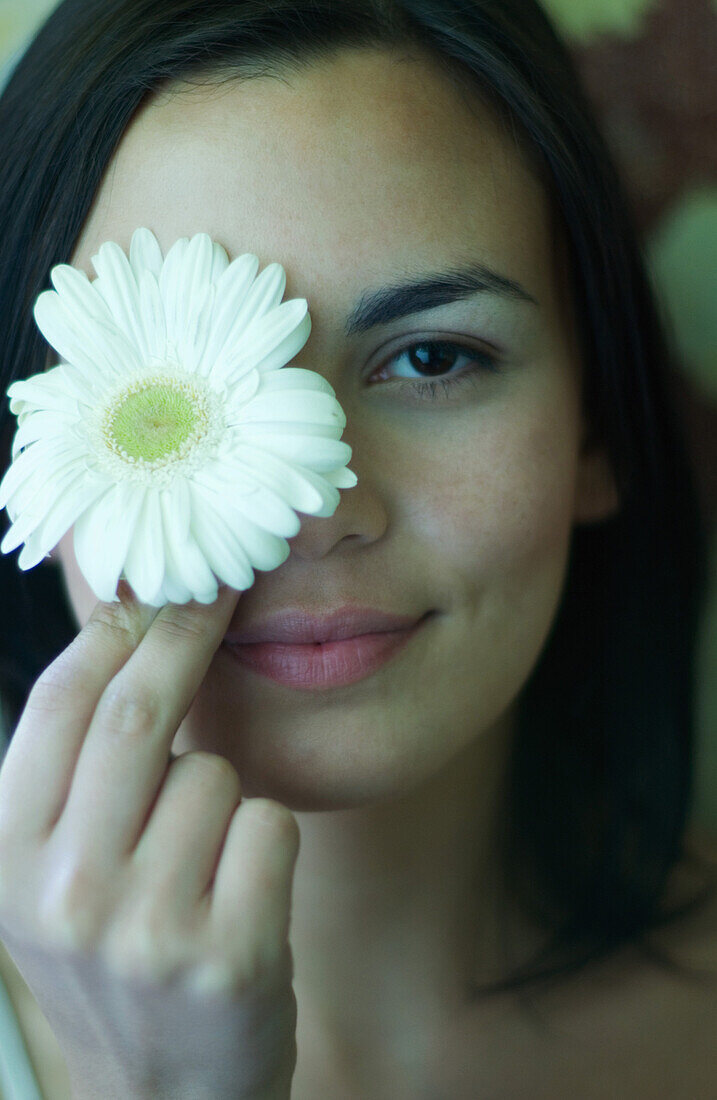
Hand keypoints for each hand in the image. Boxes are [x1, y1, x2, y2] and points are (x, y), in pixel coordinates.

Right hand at [0, 583, 299, 1099]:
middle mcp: (66, 892)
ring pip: (212, 774)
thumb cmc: (112, 956)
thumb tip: (120, 622)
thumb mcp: (54, 869)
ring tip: (197, 860)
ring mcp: (147, 928)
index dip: (115, 629)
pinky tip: (237, 891)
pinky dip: (262, 837)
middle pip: (136, 714)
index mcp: (9, 857)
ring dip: (219, 792)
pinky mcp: (230, 954)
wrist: (159, 1097)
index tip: (156, 589)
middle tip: (217, 595)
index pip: (58, 703)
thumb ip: (73, 767)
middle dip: (185, 636)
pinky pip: (267, 822)